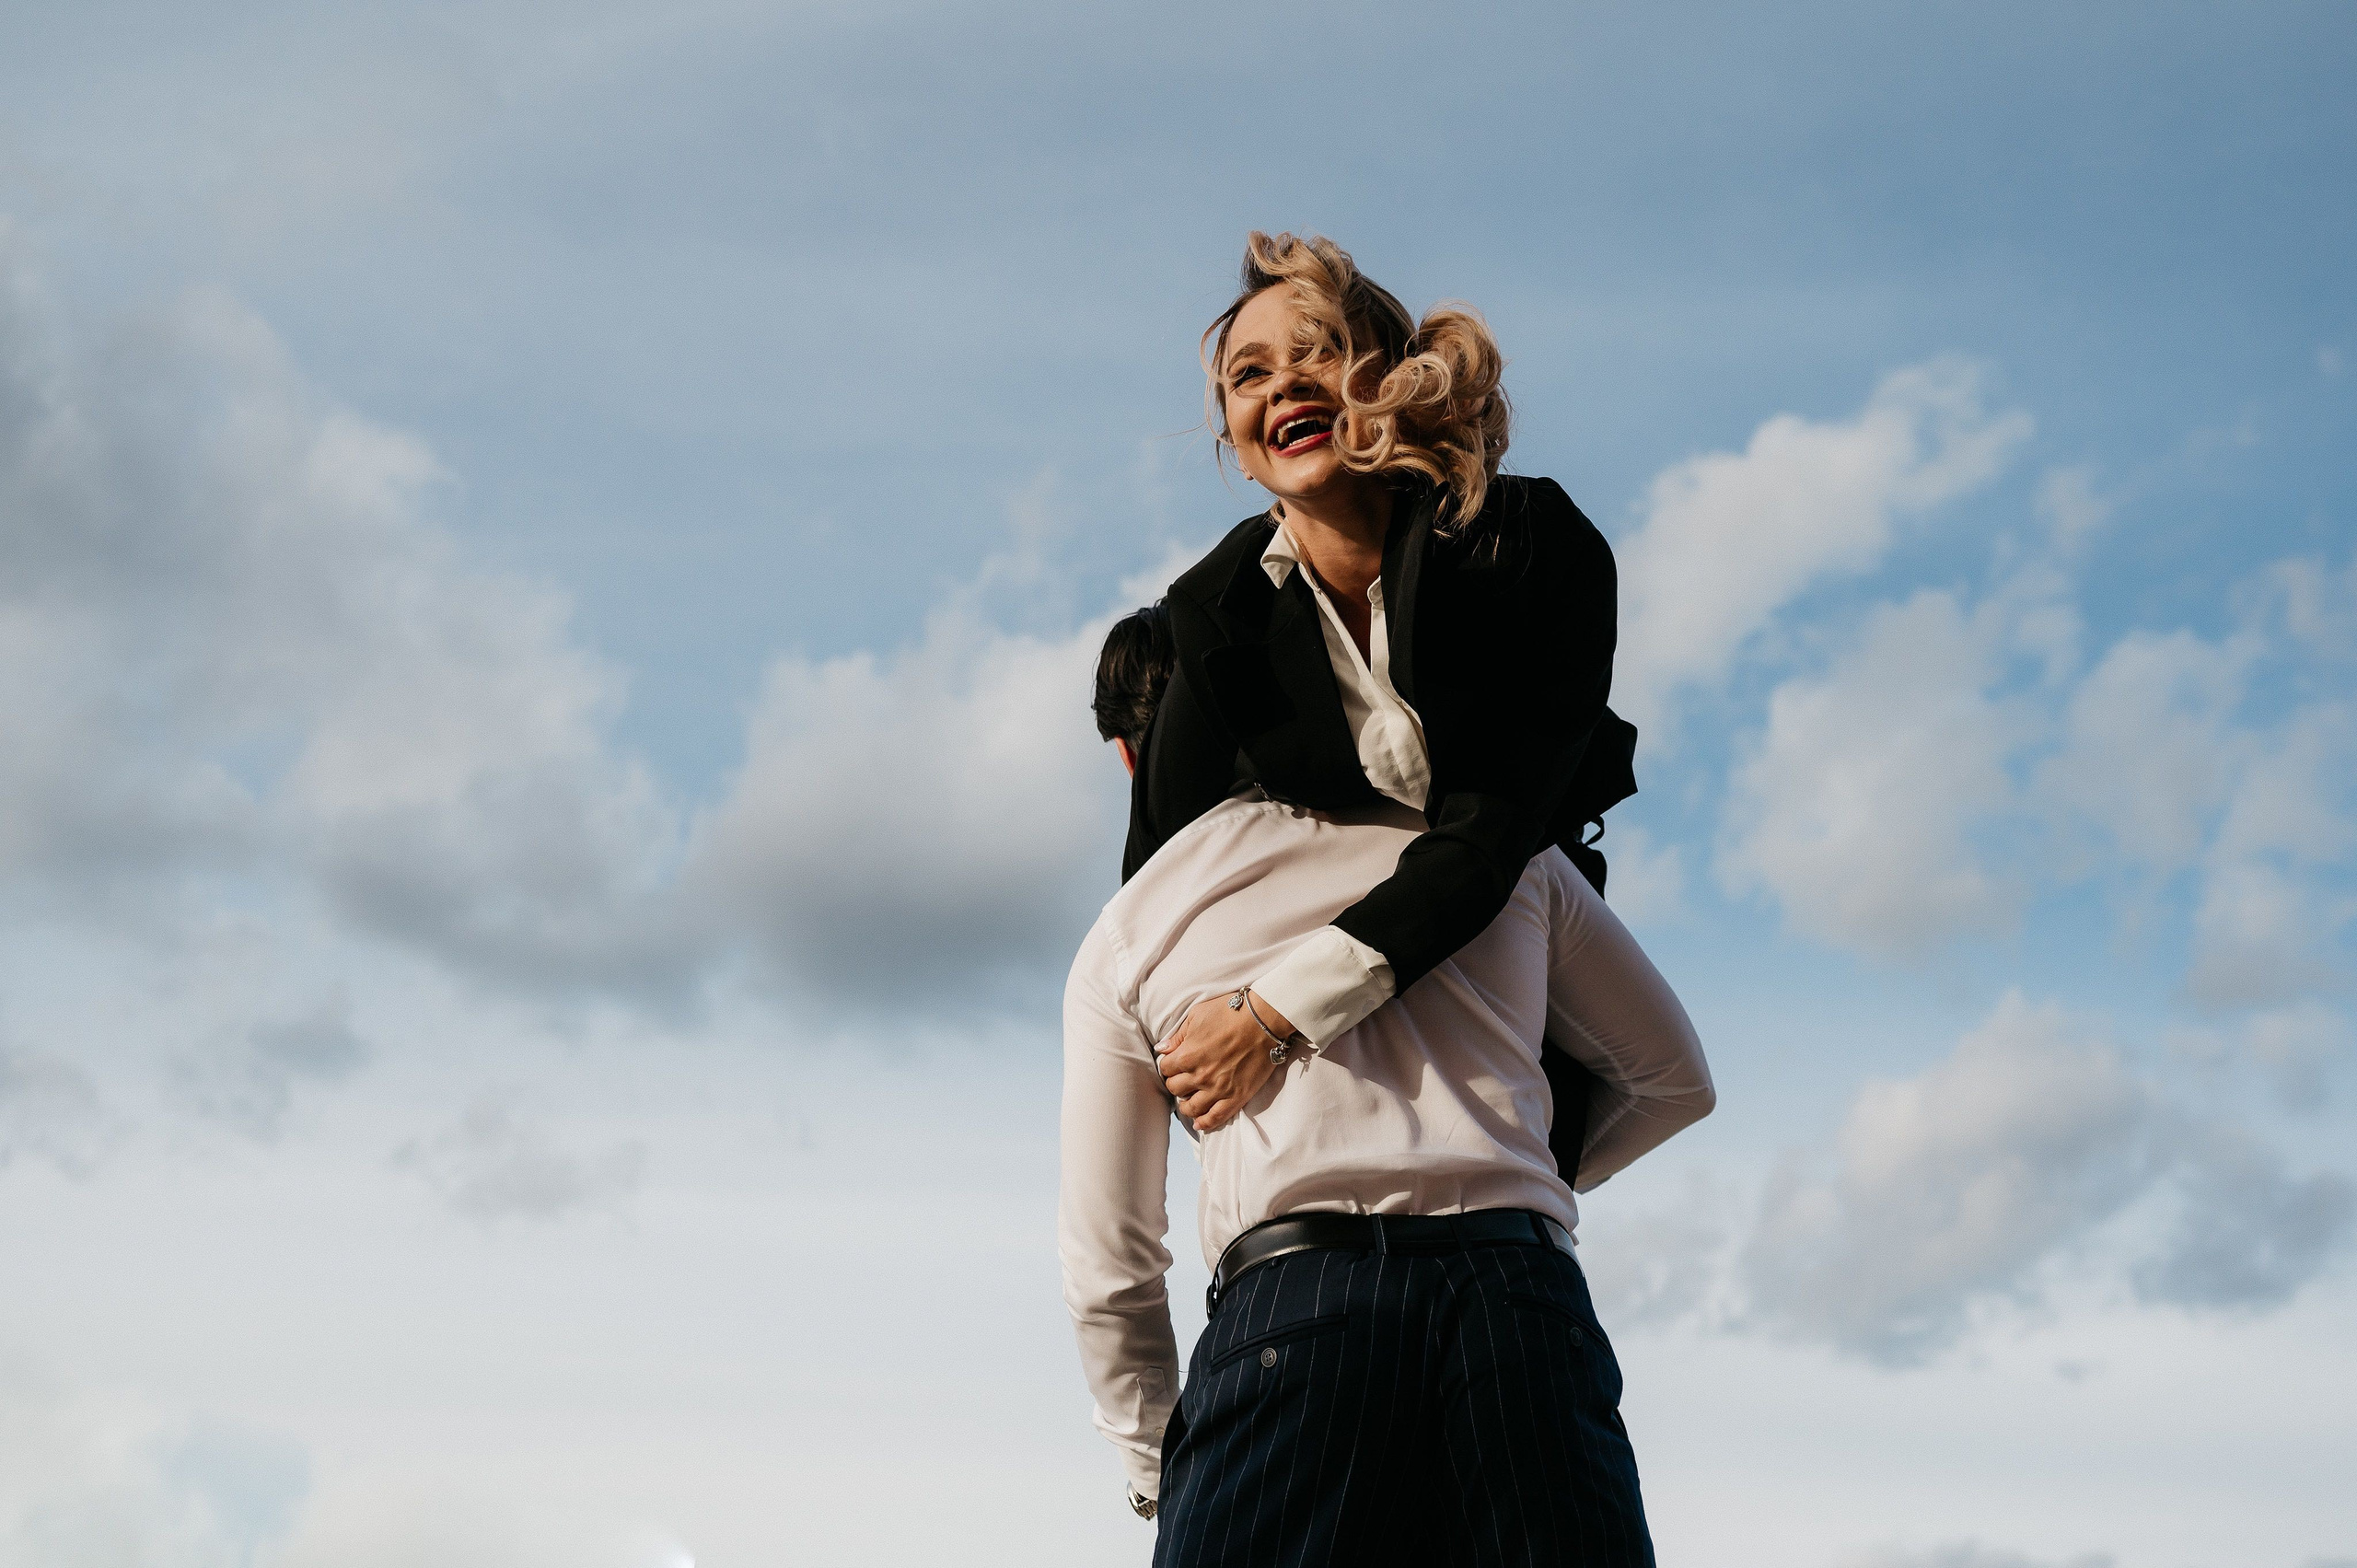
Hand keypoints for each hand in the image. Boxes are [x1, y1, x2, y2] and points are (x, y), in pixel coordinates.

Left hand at [1156, 989, 1299, 1131]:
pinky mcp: (1236, 1097)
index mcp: (1187, 1055)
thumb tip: (1162, 1048)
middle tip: (1183, 1079)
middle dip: (1176, 1083)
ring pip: (1191, 1108)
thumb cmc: (1230, 1012)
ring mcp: (1218, 1089)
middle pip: (1175, 1089)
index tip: (1174, 1063)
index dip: (1168, 1065)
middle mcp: (1199, 1076)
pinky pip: (1216, 1117)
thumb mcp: (1197, 1016)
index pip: (1165, 1069)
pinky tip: (1199, 1123)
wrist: (1264, 1021)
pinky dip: (1205, 1123)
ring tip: (1188, 1101)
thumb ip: (1178, 1036)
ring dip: (1186, 1106)